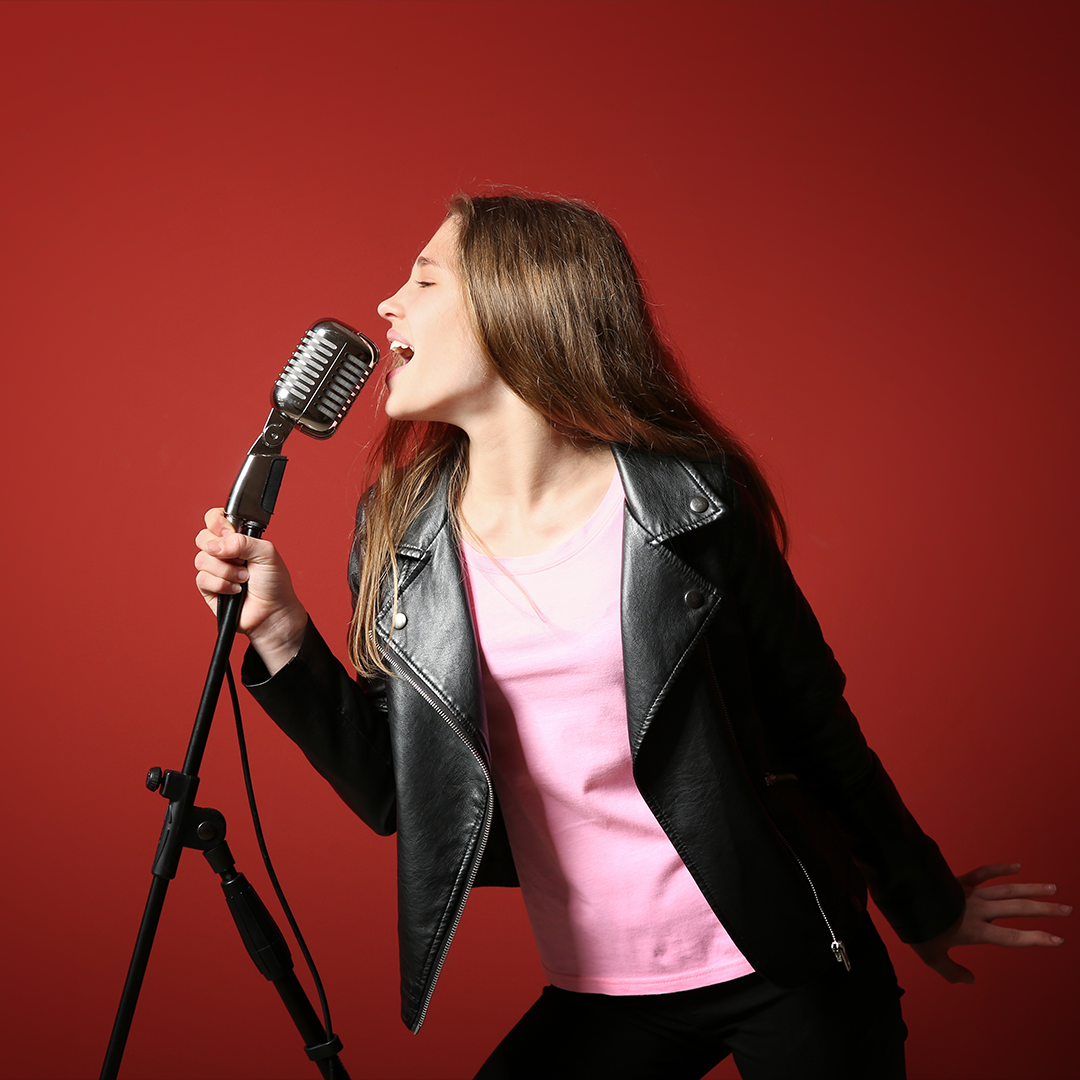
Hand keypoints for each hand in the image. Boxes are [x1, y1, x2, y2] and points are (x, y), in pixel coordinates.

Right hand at [194, 508, 307, 673]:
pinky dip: (222, 585)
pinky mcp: (208, 588)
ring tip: (244, 578)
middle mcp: (223, 552)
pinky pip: (202, 579)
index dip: (218, 522)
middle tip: (241, 559)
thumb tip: (216, 544)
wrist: (273, 612)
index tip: (230, 531)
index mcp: (237, 538)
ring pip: (201, 559)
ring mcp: (214, 569)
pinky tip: (236, 590)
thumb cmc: (275, 583)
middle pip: (203, 537)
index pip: (215, 518)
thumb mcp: (267, 553)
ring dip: (227, 570)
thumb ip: (243, 541)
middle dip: (222, 549)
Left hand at [911, 863, 1069, 983]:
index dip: (1036, 939)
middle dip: (1044, 910)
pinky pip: (982, 873)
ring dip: (1030, 889)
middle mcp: (978, 910)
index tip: (1059, 940)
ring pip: (1006, 890)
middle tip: (1067, 909)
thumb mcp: (931, 956)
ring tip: (1052, 889)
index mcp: (975, 930)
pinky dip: (998, 869)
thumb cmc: (917, 928)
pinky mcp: (958, 881)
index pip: (1012, 937)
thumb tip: (970, 980)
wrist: (901, 897)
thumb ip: (952, 971)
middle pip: (1017, 910)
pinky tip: (1016, 866)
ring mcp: (970, 893)